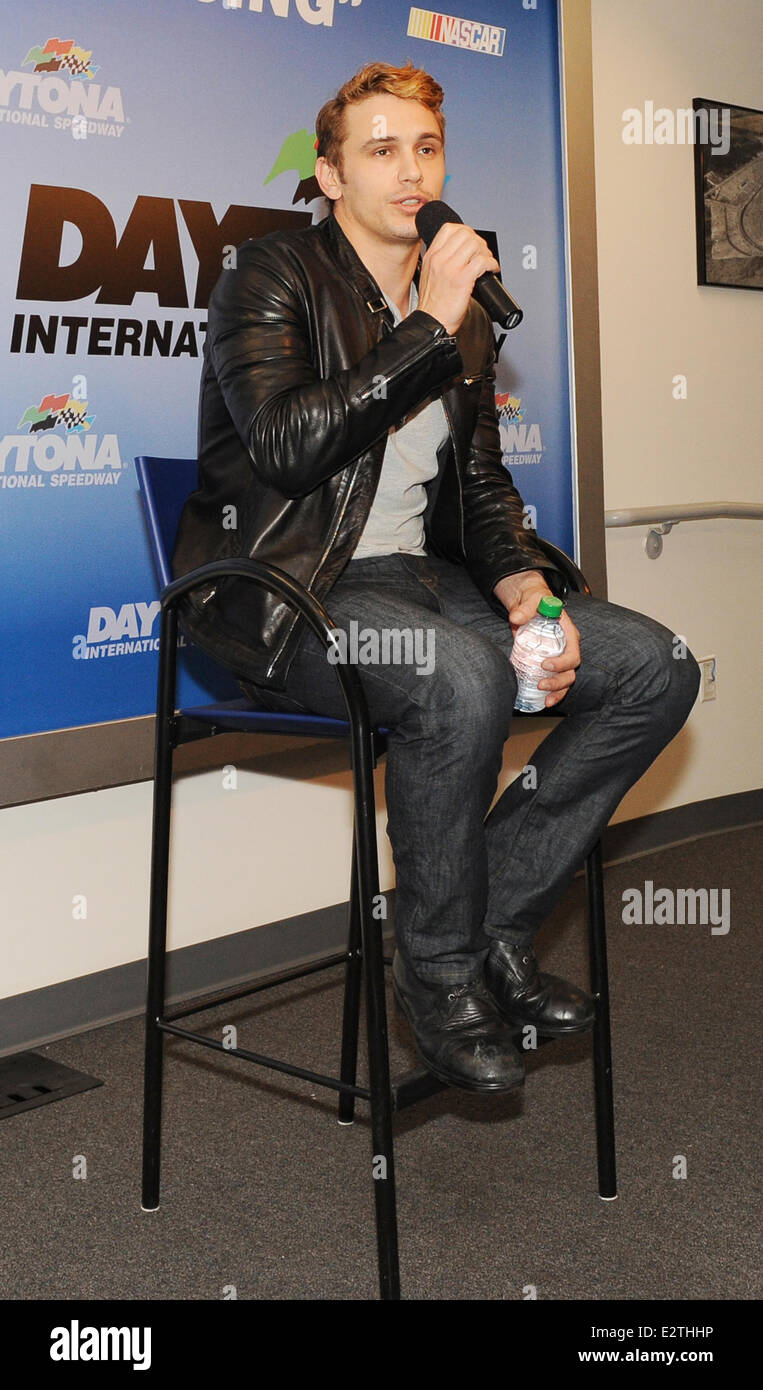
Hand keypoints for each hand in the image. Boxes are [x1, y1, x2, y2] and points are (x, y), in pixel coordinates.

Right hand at [417, 221, 500, 335]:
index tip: (473, 242)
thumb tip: (461, 252)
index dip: (466, 232)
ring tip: (487, 263)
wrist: (432, 323)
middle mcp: (440, 259)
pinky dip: (492, 264)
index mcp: (432, 256)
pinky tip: (492, 270)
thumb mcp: (430, 275)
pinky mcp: (462, 280)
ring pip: (475, 244)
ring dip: (486, 252)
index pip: (450, 229)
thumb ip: (441, 260)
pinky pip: (482, 261)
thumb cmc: (434, 305)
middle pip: (465, 234)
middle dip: (479, 242)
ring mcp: (450, 268)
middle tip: (483, 253)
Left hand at [493, 571, 580, 708]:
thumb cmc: (536, 601)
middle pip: (571, 671)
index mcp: (569, 633)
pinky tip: (542, 702)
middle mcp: (567, 648)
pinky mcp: (550, 665)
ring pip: (566, 681)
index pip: (572, 652)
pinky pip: (556, 683)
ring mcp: (559, 659)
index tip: (546, 665)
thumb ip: (525, 608)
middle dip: (558, 682)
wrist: (531, 605)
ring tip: (545, 700)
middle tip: (541, 684)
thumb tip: (516, 617)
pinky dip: (551, 694)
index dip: (562, 663)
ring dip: (557, 692)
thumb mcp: (532, 599)